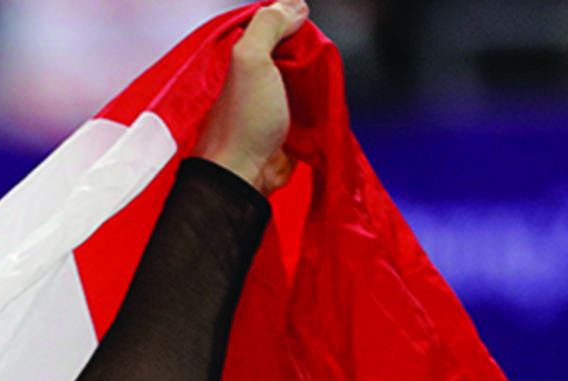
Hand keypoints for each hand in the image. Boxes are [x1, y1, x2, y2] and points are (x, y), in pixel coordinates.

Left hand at [194, 0, 308, 194]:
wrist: (243, 177)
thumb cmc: (243, 123)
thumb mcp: (250, 60)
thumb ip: (267, 26)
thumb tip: (293, 5)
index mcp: (239, 62)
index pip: (268, 28)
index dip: (289, 21)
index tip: (305, 21)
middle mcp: (252, 81)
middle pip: (290, 51)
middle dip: (308, 49)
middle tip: (318, 53)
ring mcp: (270, 105)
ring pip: (302, 77)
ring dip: (317, 75)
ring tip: (324, 75)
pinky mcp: (286, 128)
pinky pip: (309, 105)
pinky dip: (321, 101)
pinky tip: (327, 97)